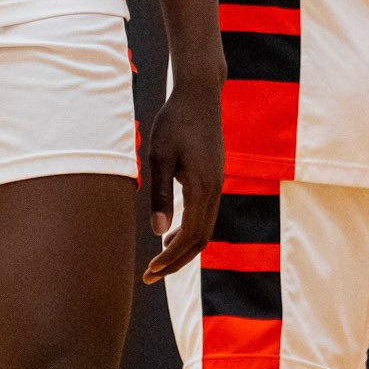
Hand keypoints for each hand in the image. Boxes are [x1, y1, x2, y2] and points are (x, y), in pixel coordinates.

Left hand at [142, 75, 223, 283]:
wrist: (200, 94)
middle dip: (176, 261)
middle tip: (150, 275)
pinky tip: (169, 232)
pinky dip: (189, 231)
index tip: (150, 271)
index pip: (190, 236)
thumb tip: (157, 232)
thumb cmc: (174, 121)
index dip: (171, 258)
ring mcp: (217, 184)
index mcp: (203, 187)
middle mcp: (215, 190)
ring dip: (183, 248)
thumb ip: (160, 195)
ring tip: (158, 259)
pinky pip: (205, 215)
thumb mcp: (159, 157)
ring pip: (205, 229)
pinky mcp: (214, 178)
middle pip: (201, 240)